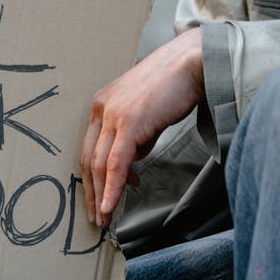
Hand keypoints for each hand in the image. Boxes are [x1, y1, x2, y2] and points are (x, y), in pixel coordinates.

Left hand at [80, 28, 204, 227]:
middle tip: (96, 216)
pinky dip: (112, 187)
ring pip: (99, 164)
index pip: (90, 149)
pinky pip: (115, 163)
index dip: (93, 178)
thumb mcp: (146, 114)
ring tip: (106, 217)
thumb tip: (131, 163)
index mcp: (102, 105)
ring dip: (101, 195)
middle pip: (88, 159)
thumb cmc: (174, 86)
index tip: (98, 199)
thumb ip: (135, 137)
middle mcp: (101, 109)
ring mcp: (112, 114)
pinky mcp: (128, 122)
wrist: (191, 62)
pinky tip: (111, 205)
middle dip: (91, 192)